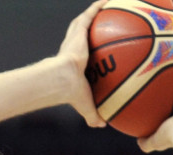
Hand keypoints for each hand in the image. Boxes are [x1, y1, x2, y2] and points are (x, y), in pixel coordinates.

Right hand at [57, 0, 107, 127]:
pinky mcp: (78, 29)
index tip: (102, 49)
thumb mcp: (86, 105)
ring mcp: (75, 37)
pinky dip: (100, 6)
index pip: (85, 53)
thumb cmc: (72, 93)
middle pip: (85, 33)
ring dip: (96, 12)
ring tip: (110, 5)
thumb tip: (101, 125)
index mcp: (76, 62)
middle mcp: (75, 47)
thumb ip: (93, 113)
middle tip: (107, 23)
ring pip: (87, 20)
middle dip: (94, 26)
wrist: (63, 80)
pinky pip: (92, 13)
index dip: (92, 49)